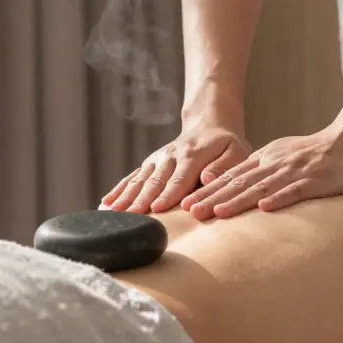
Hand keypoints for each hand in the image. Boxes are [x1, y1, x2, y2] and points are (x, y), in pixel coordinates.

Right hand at [102, 125, 251, 213]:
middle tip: (130, 217)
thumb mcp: (236, 151)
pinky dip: (118, 190)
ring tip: (111, 212)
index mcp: (192, 154)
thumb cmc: (227, 145)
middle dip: (141, 200)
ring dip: (125, 197)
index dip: (168, 194)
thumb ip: (223, 166)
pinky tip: (105, 203)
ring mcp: (157, 159)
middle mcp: (170, 156)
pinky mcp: (149, 164)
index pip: (179, 178)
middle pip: (154, 181)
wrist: (209, 126)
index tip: (157, 208)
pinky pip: (132, 177)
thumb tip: (209, 179)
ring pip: (139, 180)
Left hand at [181, 123, 342, 219]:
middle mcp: (274, 163)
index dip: (207, 190)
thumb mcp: (282, 158)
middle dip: (212, 198)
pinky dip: (278, 199)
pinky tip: (264, 209)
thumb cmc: (317, 154)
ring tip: (216, 213)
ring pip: (260, 187)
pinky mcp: (315, 180)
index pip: (230, 177)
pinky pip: (294, 190)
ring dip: (236, 200)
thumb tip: (238, 190)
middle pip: (238, 182)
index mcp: (265, 159)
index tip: (185, 204)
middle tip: (189, 212)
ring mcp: (294, 171)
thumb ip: (261, 172)